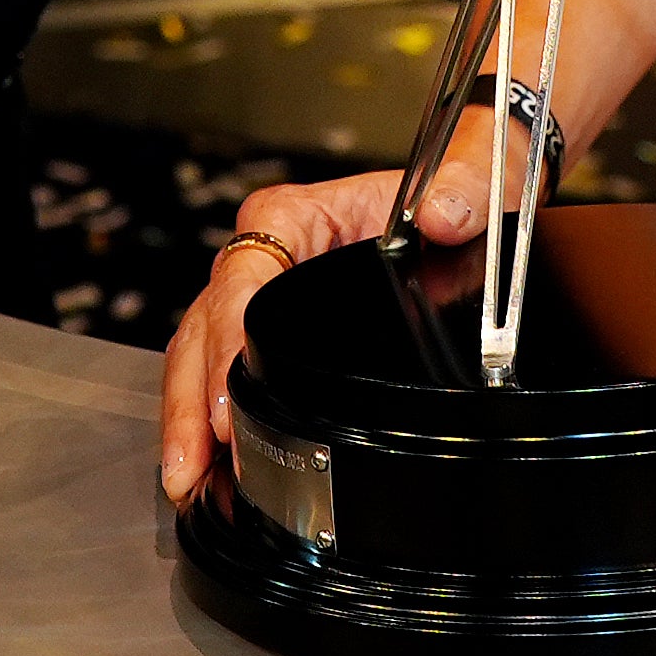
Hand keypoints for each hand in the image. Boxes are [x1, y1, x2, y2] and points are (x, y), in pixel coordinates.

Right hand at [148, 153, 502, 506]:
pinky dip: (210, 416)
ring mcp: (266, 295)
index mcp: (301, 213)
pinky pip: (225, 369)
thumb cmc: (453, 189)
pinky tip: (208, 464)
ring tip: (187, 476)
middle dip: (191, 395)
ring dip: (189, 416)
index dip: (230, 331)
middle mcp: (270, 254)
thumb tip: (444, 214)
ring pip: (204, 351)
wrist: (469, 204)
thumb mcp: (469, 178)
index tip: (229, 388)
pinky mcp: (274, 331)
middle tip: (191, 458)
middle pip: (207, 320)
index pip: (246, 269)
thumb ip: (465, 189)